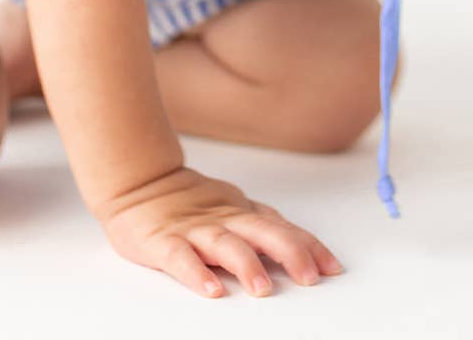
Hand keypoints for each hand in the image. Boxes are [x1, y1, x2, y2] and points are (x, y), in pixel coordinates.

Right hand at [97, 164, 344, 298]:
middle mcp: (223, 218)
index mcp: (241, 212)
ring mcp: (194, 229)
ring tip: (263, 288)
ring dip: (246, 264)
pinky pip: (180, 257)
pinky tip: (210, 290)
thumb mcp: (232, 207)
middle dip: (290, 253)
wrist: (140, 182)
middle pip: (263, 231)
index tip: (332, 267)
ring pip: (225, 244)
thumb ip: (262, 226)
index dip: (309, 246)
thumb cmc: (190, 201)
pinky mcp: (163, 240)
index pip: (283, 227)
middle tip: (310, 277)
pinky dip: (196, 273)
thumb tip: (304, 248)